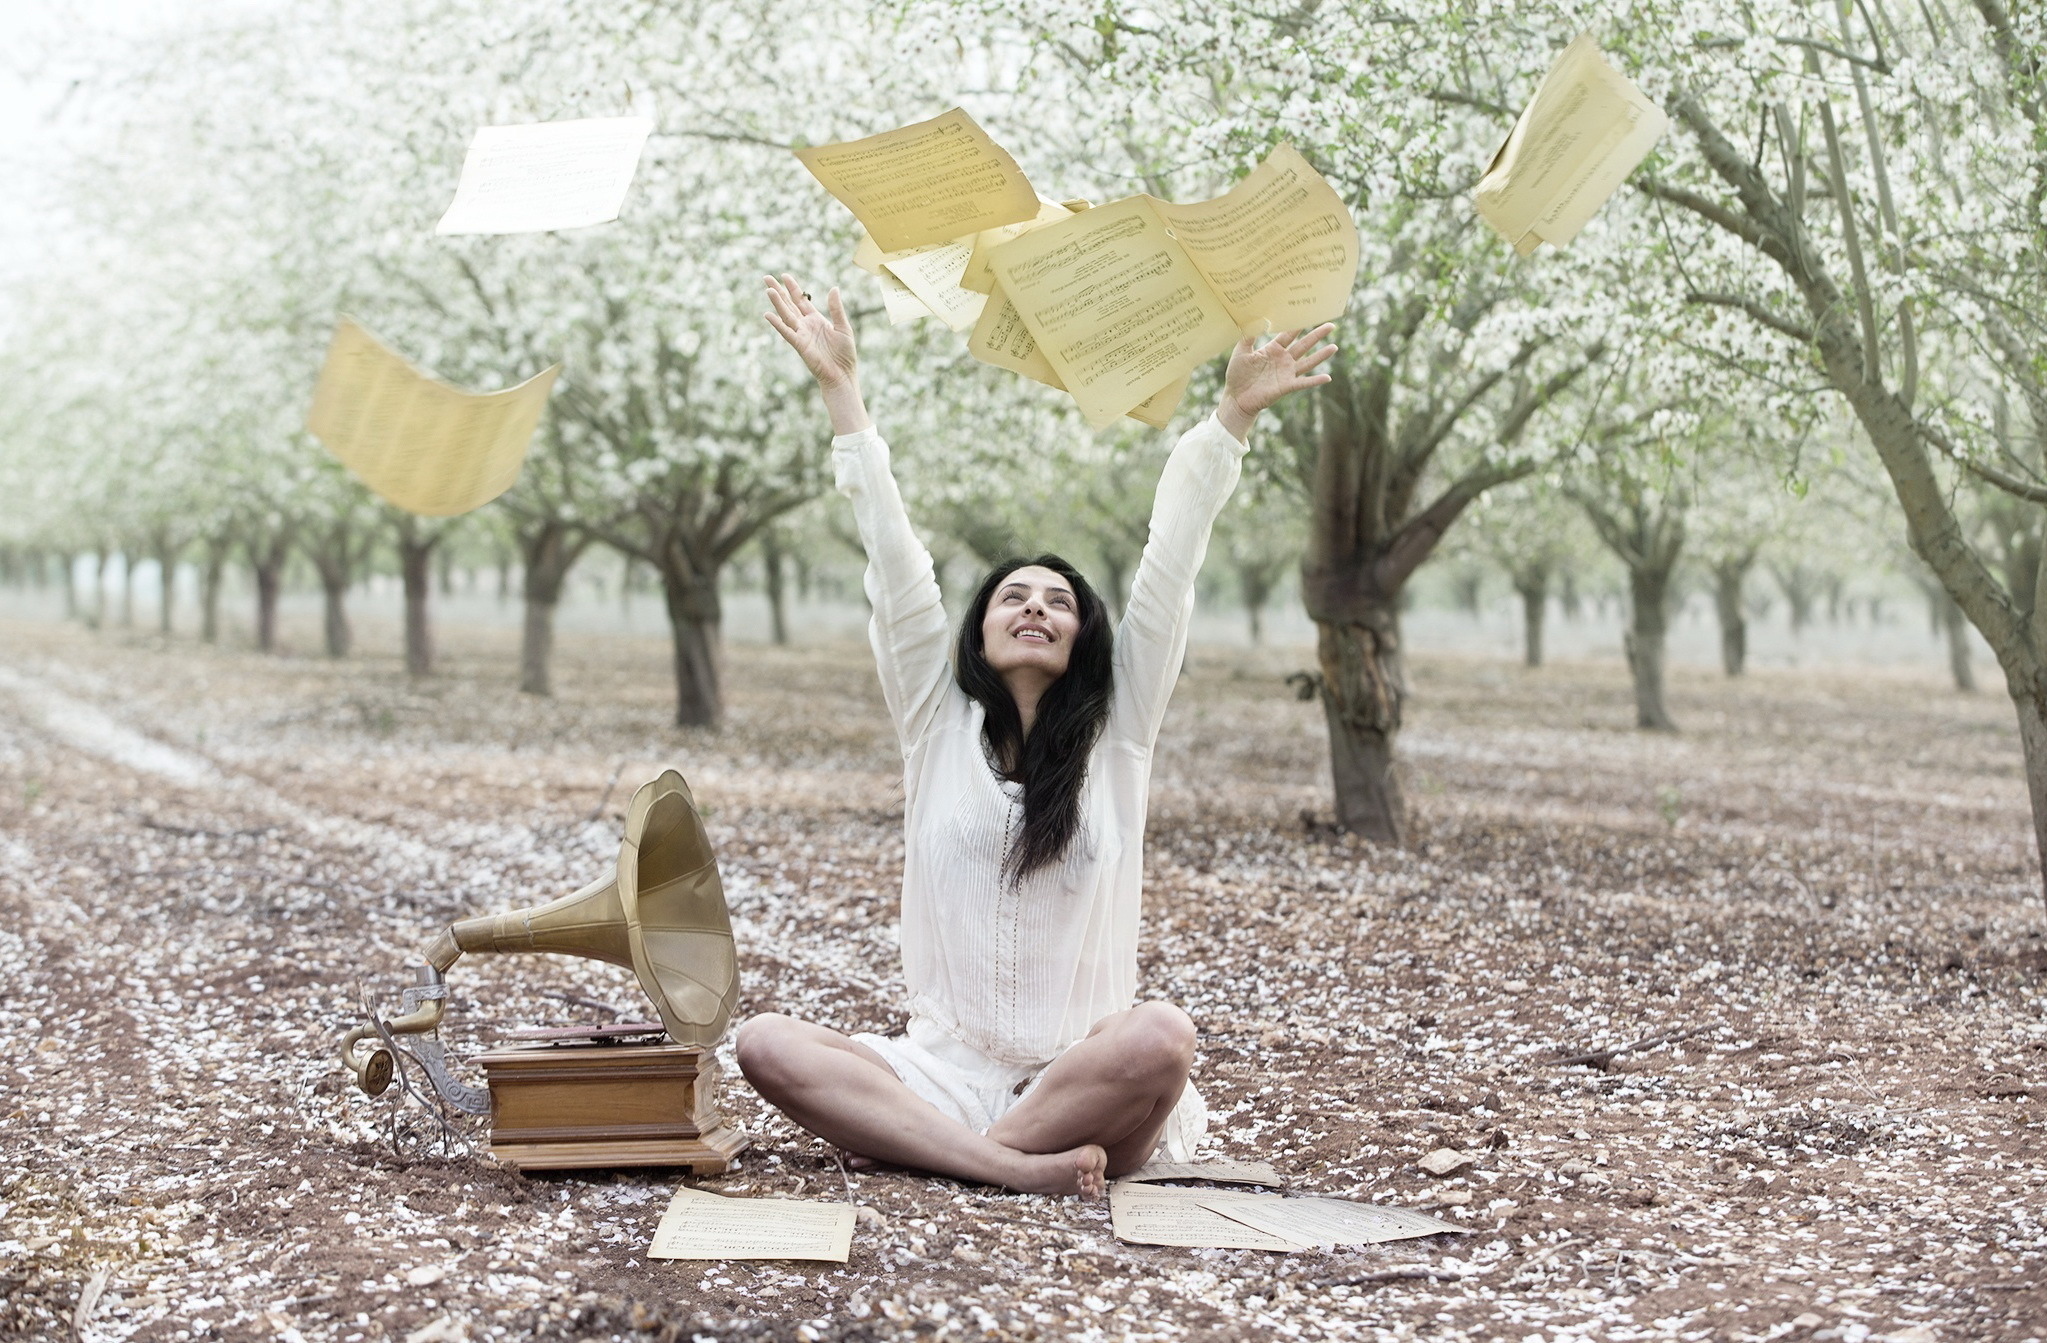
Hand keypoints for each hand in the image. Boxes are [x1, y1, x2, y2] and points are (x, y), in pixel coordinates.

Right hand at [763, 274, 856, 388]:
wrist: (842, 374)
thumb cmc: (844, 354)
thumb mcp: (843, 327)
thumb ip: (836, 308)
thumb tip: (834, 288)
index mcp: (816, 319)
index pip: (801, 300)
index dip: (793, 288)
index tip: (784, 276)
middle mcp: (806, 325)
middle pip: (789, 304)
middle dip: (778, 291)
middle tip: (766, 278)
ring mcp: (801, 335)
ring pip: (786, 315)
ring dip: (777, 303)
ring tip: (768, 290)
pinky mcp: (800, 345)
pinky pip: (787, 333)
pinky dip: (778, 324)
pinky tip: (768, 315)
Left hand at [1216, 322, 1338, 439]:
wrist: (1236, 398)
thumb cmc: (1237, 375)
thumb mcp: (1240, 352)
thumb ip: (1248, 337)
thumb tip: (1257, 320)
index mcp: (1273, 349)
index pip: (1289, 334)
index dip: (1299, 324)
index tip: (1309, 312)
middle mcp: (1283, 360)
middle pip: (1303, 345)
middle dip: (1317, 335)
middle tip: (1330, 325)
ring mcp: (1286, 373)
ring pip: (1308, 362)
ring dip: (1321, 355)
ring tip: (1334, 347)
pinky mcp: (1286, 386)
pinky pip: (1303, 383)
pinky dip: (1315, 380)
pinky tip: (1328, 377)